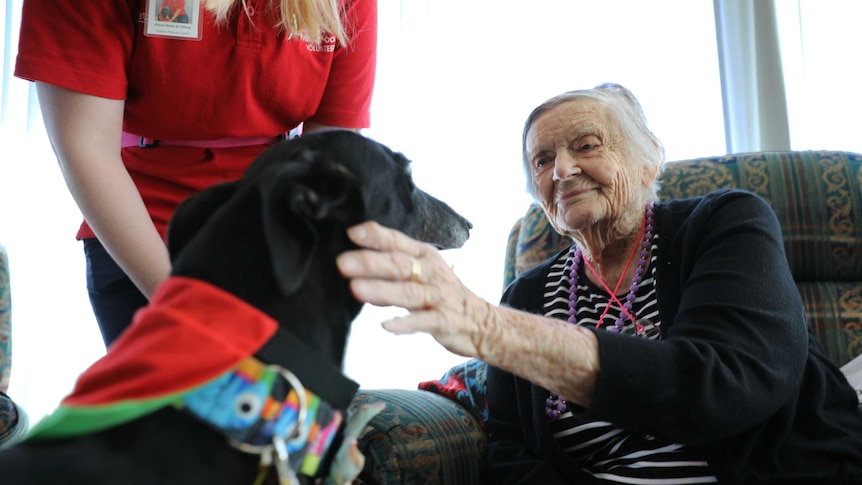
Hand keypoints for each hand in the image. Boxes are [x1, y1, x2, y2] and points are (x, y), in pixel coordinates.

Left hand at [336, 221, 495, 357]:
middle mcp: (431, 272)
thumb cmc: (443, 293)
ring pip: (408, 292)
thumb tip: (354, 266)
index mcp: (424, 256)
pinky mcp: (445, 321)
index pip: (397, 242)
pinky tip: (386, 325)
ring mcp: (439, 297)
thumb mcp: (422, 272)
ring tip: (356, 289)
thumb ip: (391, 269)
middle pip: (399, 265)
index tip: (352, 233)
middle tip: (343, 263)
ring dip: (381, 290)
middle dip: (370, 262)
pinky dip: (405, 323)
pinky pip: (424, 322)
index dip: (376, 236)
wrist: (482, 322)